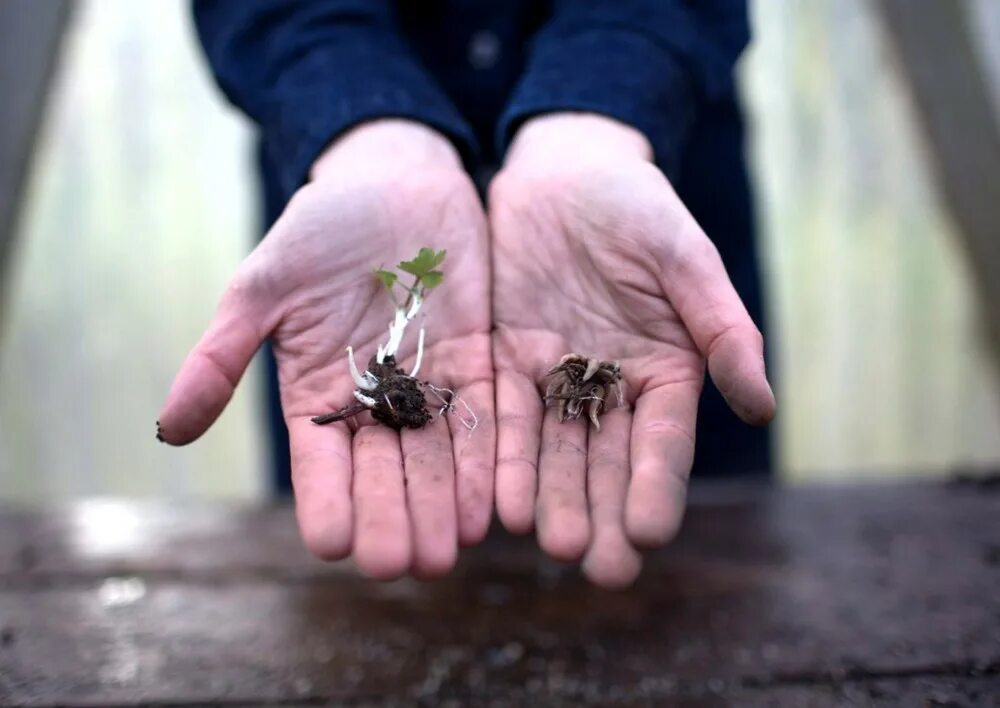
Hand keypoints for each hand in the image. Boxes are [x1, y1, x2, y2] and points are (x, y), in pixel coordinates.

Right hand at [158, 120, 494, 578]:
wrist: (395, 180)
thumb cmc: (319, 228)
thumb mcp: (261, 288)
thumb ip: (220, 357)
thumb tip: (167, 431)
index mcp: (318, 395)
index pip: (321, 465)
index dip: (328, 504)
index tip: (334, 546)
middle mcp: (377, 403)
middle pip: (384, 474)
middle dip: (393, 519)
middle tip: (402, 565)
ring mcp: (432, 386)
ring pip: (437, 459)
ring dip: (442, 506)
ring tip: (446, 551)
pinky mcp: (480, 363)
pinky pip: (484, 419)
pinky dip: (486, 462)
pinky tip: (491, 504)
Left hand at [489, 114, 774, 587]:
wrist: (564, 171)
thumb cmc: (638, 206)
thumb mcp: (686, 258)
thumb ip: (722, 328)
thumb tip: (763, 406)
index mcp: (667, 370)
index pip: (664, 441)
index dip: (656, 487)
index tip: (649, 534)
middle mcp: (611, 388)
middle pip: (608, 462)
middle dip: (603, 513)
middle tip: (599, 568)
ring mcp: (556, 379)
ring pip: (555, 451)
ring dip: (553, 500)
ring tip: (551, 547)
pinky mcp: (505, 362)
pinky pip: (503, 418)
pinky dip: (504, 459)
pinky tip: (501, 502)